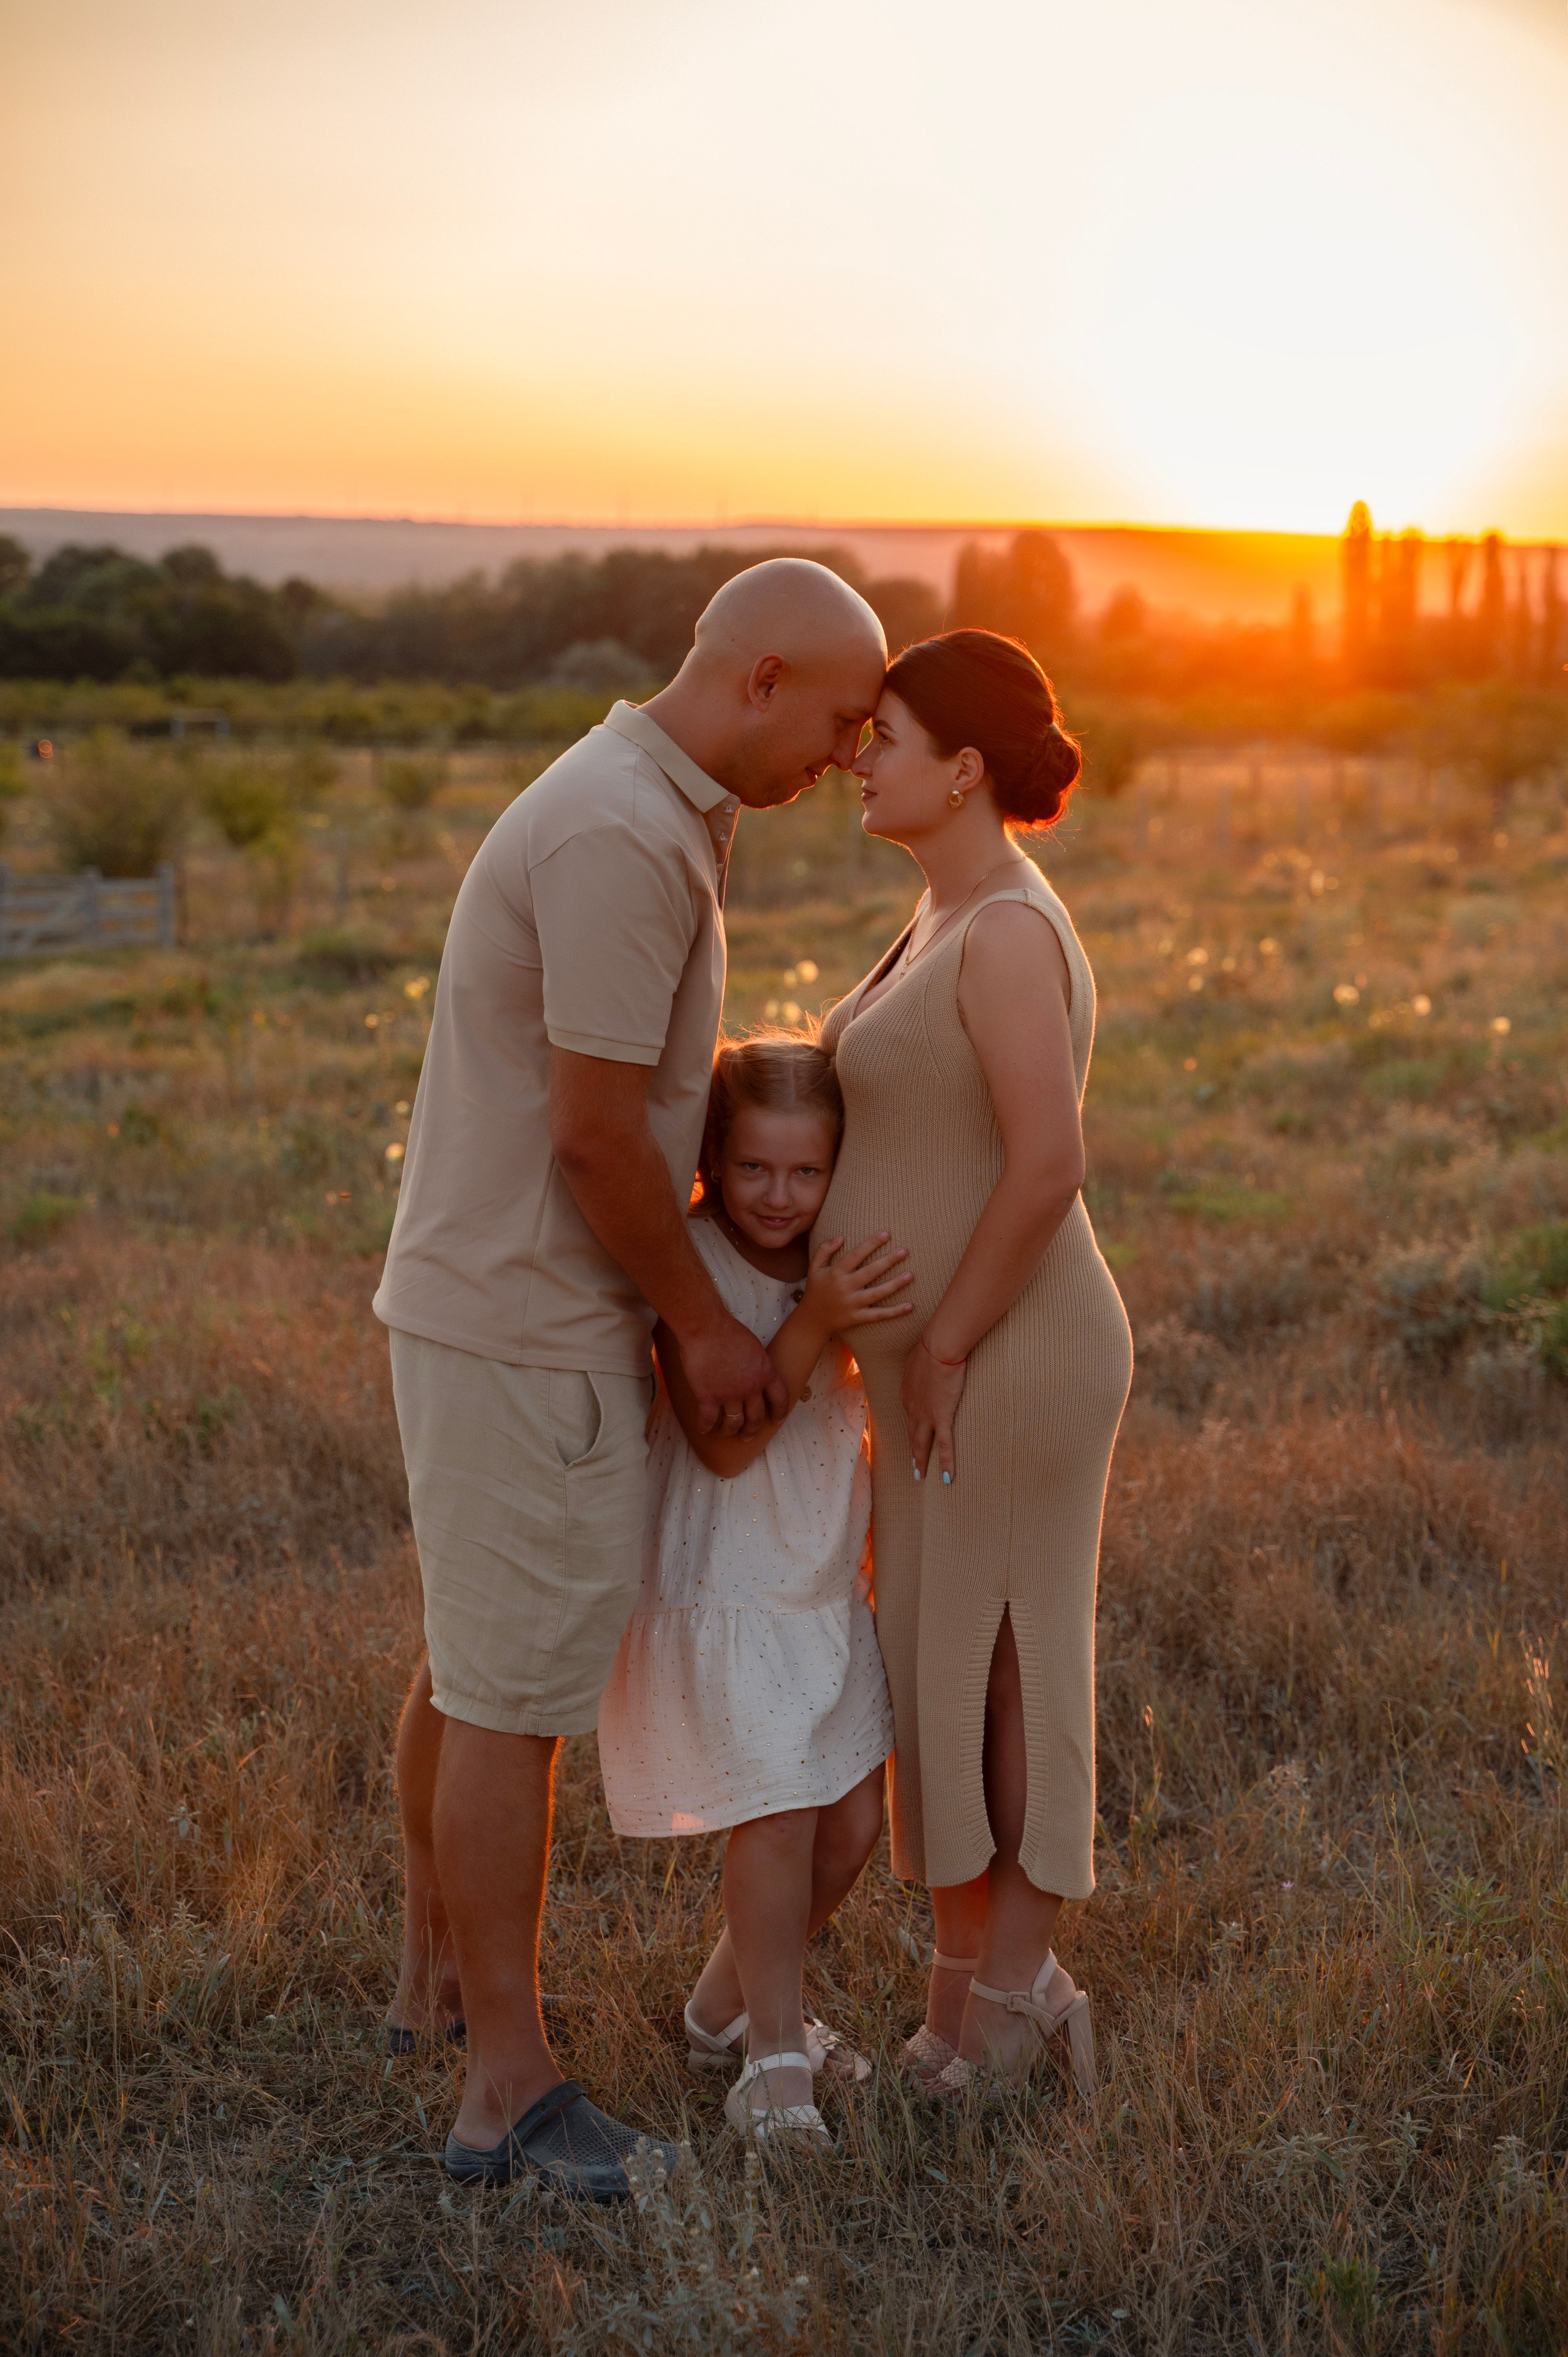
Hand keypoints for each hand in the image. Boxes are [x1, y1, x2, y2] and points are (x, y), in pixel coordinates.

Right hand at [678, 1314, 788, 1435]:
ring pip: (733, 1424)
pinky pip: (708, 1420)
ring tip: (723, 1433)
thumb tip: (755, 1374)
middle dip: (752, 1431)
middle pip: (756, 1418)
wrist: (706, 1328)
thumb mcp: (755, 1347)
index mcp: (766, 1373)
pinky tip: (704, 1429)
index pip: (780, 1399)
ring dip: (729, 1431)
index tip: (776, 1420)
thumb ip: (758, 1365)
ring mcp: (730, 1395)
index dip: (779, 1413)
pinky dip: (706, 1427)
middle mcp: (751, 1388)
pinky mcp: (708, 1397)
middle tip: (747, 1437)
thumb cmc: (728, 1331)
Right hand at [804, 1232, 913, 1334]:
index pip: (856, 1255)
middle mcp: (845, 1288)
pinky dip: (894, 1312)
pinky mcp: (858, 1318)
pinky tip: (910, 1306)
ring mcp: (852, 1304)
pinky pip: (878, 1315)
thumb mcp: (814, 1268)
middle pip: (870, 1272)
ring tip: (910, 1275)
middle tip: (905, 1251)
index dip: (871, 1244)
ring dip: (895, 1285)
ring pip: (877, 1293)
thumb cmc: (816, 1290)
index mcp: (836, 1273)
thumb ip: (824, 1250)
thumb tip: (841, 1236)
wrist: (812, 1320)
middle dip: (888, 1261)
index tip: (886, 1233)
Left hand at [902, 1333, 967, 1484]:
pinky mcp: (942, 1417)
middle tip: (913, 1466)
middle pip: (912, 1434)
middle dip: (913, 1451)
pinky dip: (946, 1463)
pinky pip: (945, 1446)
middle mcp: (912, 1408)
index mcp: (907, 1393)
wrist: (938, 1349)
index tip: (914, 1434)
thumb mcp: (921, 1357)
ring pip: (922, 1444)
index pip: (909, 1414)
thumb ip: (922, 1366)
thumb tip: (927, 1363)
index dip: (912, 1426)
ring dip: (921, 1461)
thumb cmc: (932, 1347)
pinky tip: (947, 1477)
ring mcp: (926, 1415)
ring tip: (921, 1475)